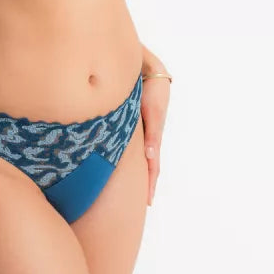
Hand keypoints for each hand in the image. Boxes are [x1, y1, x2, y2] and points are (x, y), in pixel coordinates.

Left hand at [141, 76, 169, 204]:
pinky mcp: (132, 121)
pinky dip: (131, 155)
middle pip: (147, 164)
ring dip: (138, 171)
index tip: (148, 201)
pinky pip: (131, 143)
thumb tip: (150, 155)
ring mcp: (140, 130)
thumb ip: (153, 132)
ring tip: (132, 188)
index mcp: (153, 136)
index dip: (149, 183)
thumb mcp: (154, 112)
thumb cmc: (152, 90)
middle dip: (145, 182)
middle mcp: (146, 135)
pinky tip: (118, 161)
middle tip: (142, 203)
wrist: (147, 69)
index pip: (153, 165)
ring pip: (139, 155)